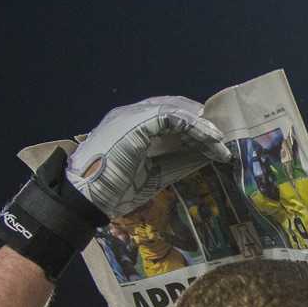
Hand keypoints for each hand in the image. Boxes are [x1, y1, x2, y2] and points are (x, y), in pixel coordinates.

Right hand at [66, 96, 232, 218]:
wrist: (85, 198)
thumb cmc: (114, 190)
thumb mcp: (154, 173)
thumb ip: (178, 161)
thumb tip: (206, 155)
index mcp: (129, 124)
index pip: (167, 115)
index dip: (192, 126)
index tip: (212, 140)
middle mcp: (129, 114)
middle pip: (174, 108)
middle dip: (201, 122)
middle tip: (221, 138)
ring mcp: (131, 115)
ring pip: (177, 111)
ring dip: (202, 127)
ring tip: (220, 142)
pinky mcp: (137, 122)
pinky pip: (174, 119)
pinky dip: (195, 129)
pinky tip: (211, 142)